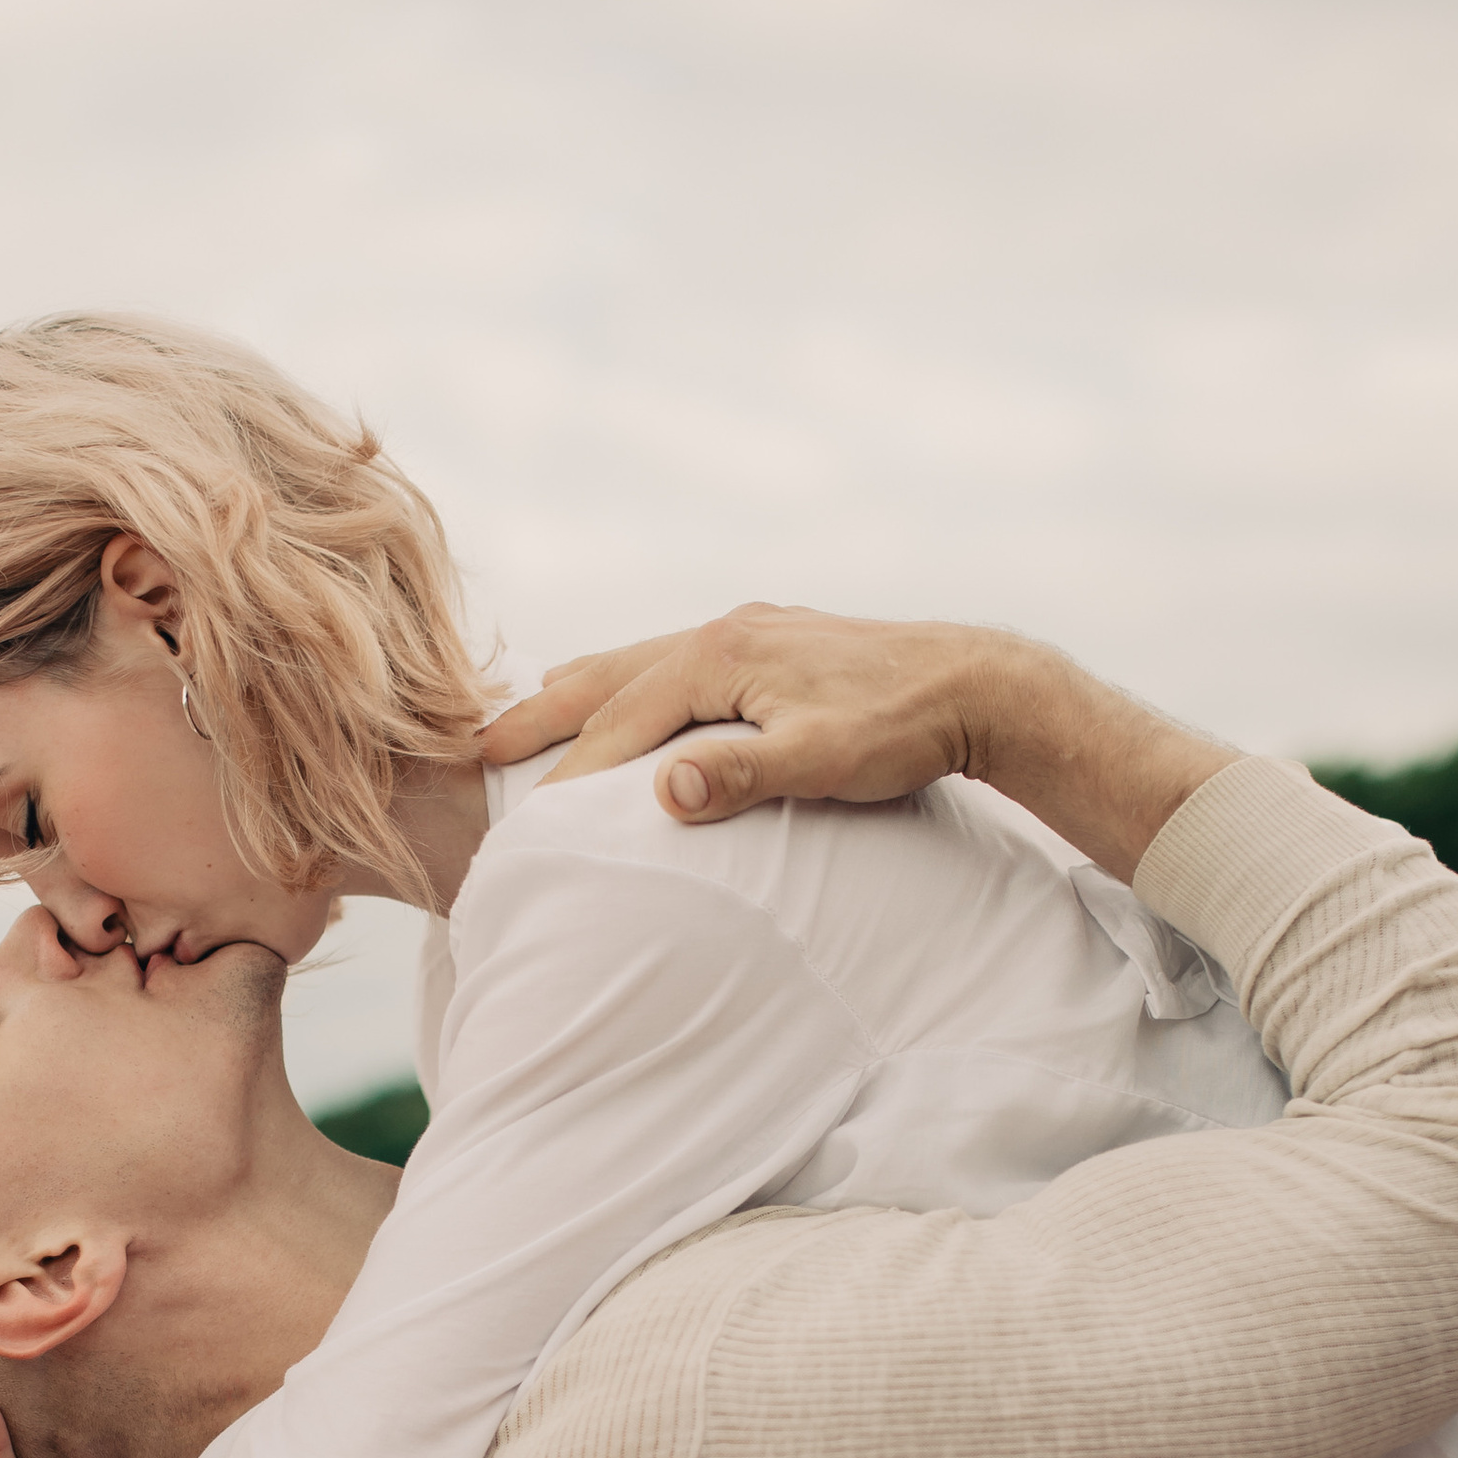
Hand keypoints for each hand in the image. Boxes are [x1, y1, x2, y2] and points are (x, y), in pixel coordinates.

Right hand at [477, 603, 1235, 880]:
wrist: (979, 684)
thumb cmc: (901, 730)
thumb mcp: (821, 763)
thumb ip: (741, 777)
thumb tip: (663, 793)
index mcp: (719, 658)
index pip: (619, 725)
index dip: (568, 777)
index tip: (523, 825)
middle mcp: (722, 633)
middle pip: (609, 678)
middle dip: (543, 715)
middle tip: (477, 749)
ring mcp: (748, 632)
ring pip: (640, 662)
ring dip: (582, 690)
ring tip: (533, 713)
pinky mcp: (775, 642)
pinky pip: (676, 662)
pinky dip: (634, 681)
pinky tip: (636, 696)